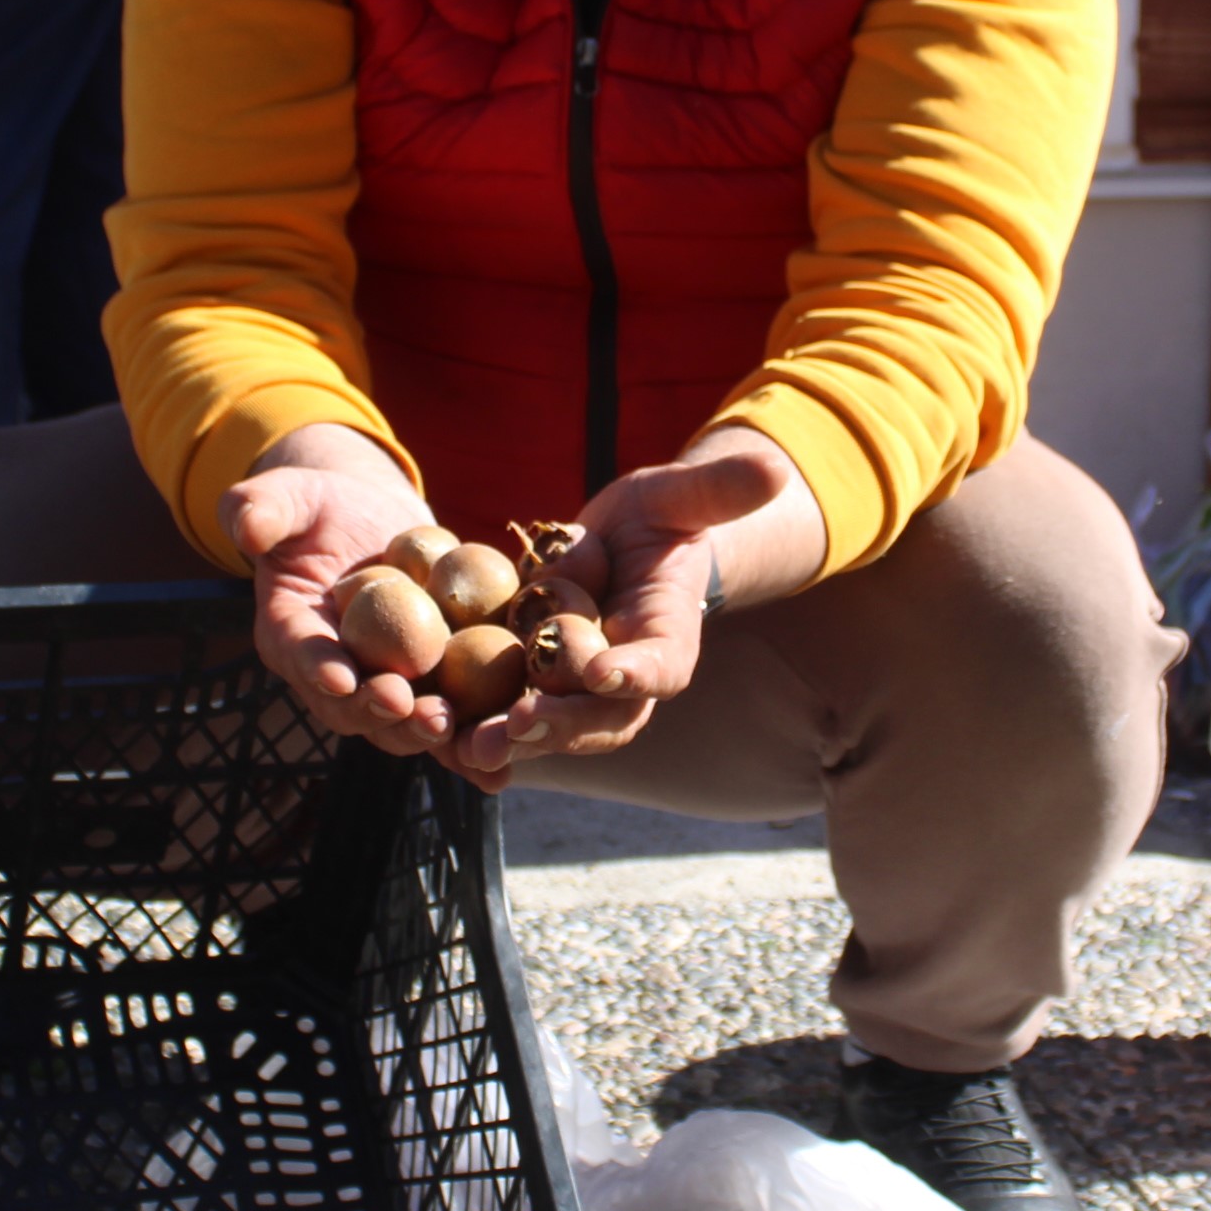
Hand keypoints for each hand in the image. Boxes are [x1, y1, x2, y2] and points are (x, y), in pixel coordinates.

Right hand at [222, 425, 495, 779]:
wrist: (370, 522)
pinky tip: (501, 766)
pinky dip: (472, 748)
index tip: (340, 678)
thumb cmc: (321, 507)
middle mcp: (334, 674)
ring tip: (452, 728)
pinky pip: (451, 723)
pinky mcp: (430, 687)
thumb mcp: (288, 497)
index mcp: (292, 634)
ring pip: (401, 725)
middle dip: (378, 712)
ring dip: (425, 734)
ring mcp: (384, 686)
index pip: (300, 654)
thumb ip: (260, 509)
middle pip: (352, 706)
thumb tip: (246, 526)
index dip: (317, 668)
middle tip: (406, 706)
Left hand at [461, 427, 821, 772]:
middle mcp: (623, 681)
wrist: (618, 547)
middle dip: (562, 725)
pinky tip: (435, 734)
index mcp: (667, 639)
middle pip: (600, 717)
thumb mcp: (679, 495)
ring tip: (471, 744)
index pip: (661, 666)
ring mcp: (573, 693)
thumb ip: (718, 490)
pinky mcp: (529, 687)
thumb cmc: (658, 518)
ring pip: (549, 729)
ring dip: (510, 740)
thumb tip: (775, 467)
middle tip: (521, 724)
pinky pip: (503, 717)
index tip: (604, 671)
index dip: (635, 673)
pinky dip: (474, 730)